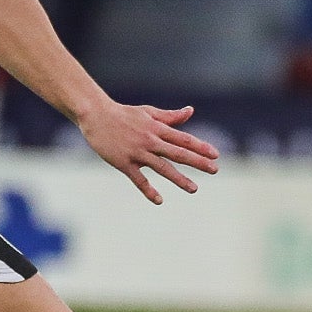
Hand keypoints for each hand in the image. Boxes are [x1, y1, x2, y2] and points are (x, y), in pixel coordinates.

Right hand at [77, 100, 219, 203]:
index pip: (183, 139)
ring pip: (162, 167)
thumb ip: (170, 116)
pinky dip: (148, 190)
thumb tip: (190, 111)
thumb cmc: (124, 113)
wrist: (96, 115)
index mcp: (157, 128)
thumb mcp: (149, 112)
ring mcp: (137, 152)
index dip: (200, 147)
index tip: (215, 154)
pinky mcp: (123, 163)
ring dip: (179, 179)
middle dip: (198, 162)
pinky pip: (138, 179)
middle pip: (178, 153)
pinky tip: (159, 200)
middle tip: (215, 170)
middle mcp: (150, 141)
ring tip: (194, 189)